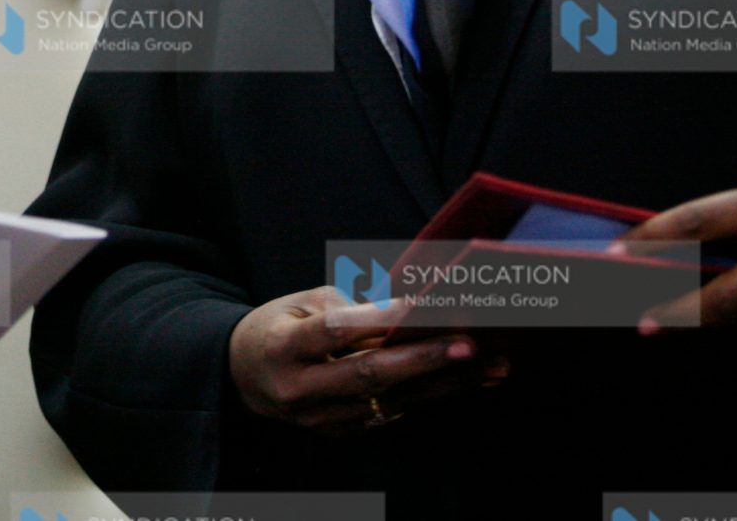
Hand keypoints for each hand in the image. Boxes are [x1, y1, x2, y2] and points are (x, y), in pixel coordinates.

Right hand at [228, 287, 504, 435]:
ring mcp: (321, 418)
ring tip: (492, 365)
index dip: (379, 318)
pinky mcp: (340, 433)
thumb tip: (406, 312)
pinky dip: (430, 396)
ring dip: (445, 384)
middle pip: (368, 375)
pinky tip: (468, 381)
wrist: (244, 376)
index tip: (422, 305)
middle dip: (424, 361)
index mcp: (282, 347)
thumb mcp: (299, 303)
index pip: (335, 331)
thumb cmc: (279, 327)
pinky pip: (392, 414)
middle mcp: (300, 390)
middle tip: (470, 345)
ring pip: (391, 401)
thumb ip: (347, 308)